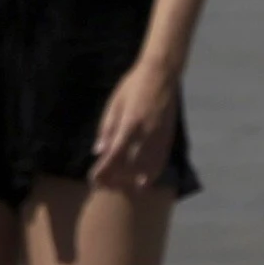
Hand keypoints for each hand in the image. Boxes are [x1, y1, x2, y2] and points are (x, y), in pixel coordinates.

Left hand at [90, 62, 178, 193]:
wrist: (161, 75)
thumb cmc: (132, 86)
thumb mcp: (114, 104)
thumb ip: (106, 128)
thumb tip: (99, 151)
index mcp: (129, 124)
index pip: (114, 156)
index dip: (104, 171)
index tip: (95, 181)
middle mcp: (146, 134)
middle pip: (131, 166)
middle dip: (117, 180)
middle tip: (106, 186)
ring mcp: (160, 137)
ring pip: (148, 168)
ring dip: (135, 181)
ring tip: (124, 189)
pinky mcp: (169, 137)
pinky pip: (161, 161)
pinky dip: (153, 174)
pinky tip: (145, 181)